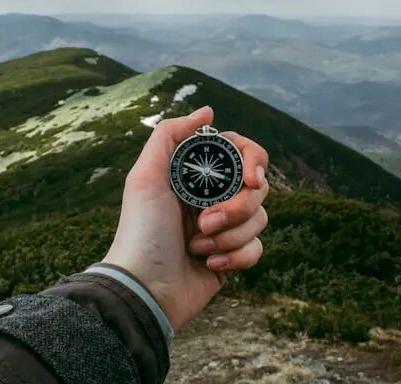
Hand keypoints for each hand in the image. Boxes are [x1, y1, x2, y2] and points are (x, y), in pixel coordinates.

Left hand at [103, 106, 269, 329]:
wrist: (144, 288)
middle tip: (205, 222)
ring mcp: (224, 228)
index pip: (241, 153)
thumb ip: (171, 135)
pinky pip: (257, 249)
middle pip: (257, 187)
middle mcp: (212, 197)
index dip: (253, 161)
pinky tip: (209, 265)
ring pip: (259, 219)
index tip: (250, 178)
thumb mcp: (145, 176)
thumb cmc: (141, 231)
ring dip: (229, 236)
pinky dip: (235, 258)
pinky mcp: (232, 257)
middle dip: (236, 208)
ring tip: (198, 247)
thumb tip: (208, 111)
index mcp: (195, 175)